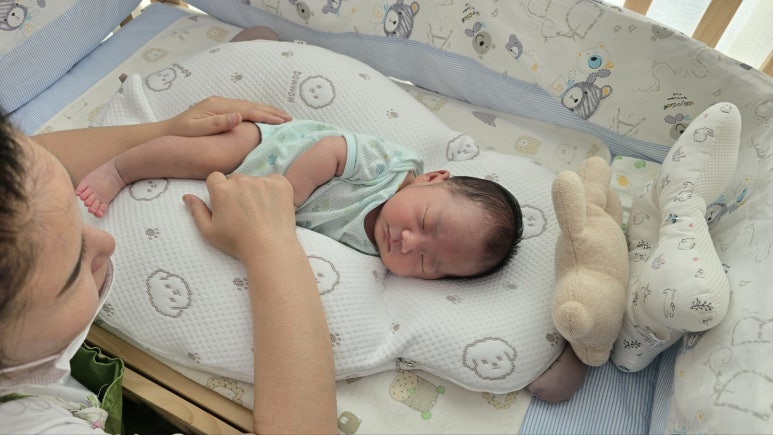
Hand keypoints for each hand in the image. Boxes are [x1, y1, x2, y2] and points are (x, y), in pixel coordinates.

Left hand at [164, 96, 291, 137]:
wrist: (164, 132)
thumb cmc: (179, 135)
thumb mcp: (196, 130)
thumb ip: (217, 123)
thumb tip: (238, 116)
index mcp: (218, 106)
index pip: (248, 110)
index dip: (266, 115)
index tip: (282, 121)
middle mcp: (221, 102)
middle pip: (252, 105)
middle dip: (272, 111)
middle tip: (290, 118)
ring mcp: (220, 105)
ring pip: (249, 106)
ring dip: (267, 111)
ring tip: (283, 117)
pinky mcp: (220, 110)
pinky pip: (244, 110)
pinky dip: (258, 113)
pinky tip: (265, 116)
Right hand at [184, 172, 297, 262]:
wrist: (270, 249)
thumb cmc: (237, 243)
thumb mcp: (209, 232)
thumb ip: (197, 211)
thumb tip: (187, 196)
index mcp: (221, 189)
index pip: (215, 178)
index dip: (219, 190)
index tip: (226, 204)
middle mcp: (241, 180)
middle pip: (236, 179)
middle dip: (237, 191)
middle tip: (244, 211)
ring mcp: (262, 180)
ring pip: (255, 180)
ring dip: (255, 190)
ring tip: (260, 212)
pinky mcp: (281, 184)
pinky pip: (274, 180)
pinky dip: (273, 190)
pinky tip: (272, 206)